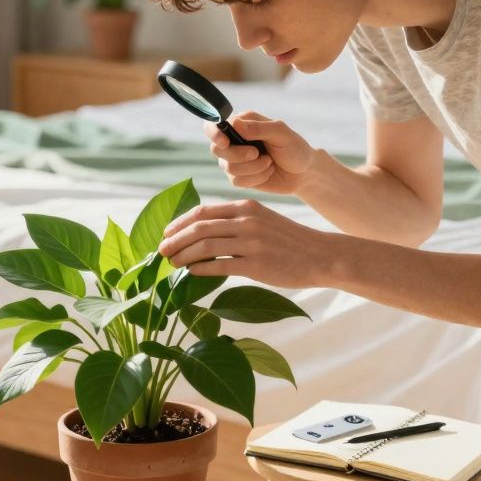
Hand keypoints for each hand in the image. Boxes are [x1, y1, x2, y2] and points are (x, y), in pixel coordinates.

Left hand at [157, 199, 342, 288]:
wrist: (320, 255)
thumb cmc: (287, 241)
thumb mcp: (262, 219)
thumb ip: (235, 221)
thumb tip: (202, 231)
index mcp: (245, 207)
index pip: (202, 212)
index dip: (179, 223)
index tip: (165, 234)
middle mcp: (246, 221)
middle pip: (198, 228)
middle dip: (174, 240)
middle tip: (160, 252)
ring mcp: (251, 243)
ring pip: (205, 247)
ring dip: (183, 255)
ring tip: (172, 264)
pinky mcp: (257, 264)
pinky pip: (220, 266)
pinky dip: (200, 269)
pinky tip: (191, 273)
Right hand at [206, 111, 317, 195]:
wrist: (304, 173)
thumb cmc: (295, 148)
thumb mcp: (282, 133)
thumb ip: (259, 128)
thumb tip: (235, 124)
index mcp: (242, 123)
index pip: (214, 125)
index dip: (214, 133)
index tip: (224, 142)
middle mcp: (234, 141)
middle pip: (217, 149)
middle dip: (238, 155)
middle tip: (258, 154)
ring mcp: (235, 160)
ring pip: (228, 167)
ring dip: (253, 168)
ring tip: (269, 163)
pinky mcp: (239, 177)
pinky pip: (236, 181)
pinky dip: (255, 178)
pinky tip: (267, 172)